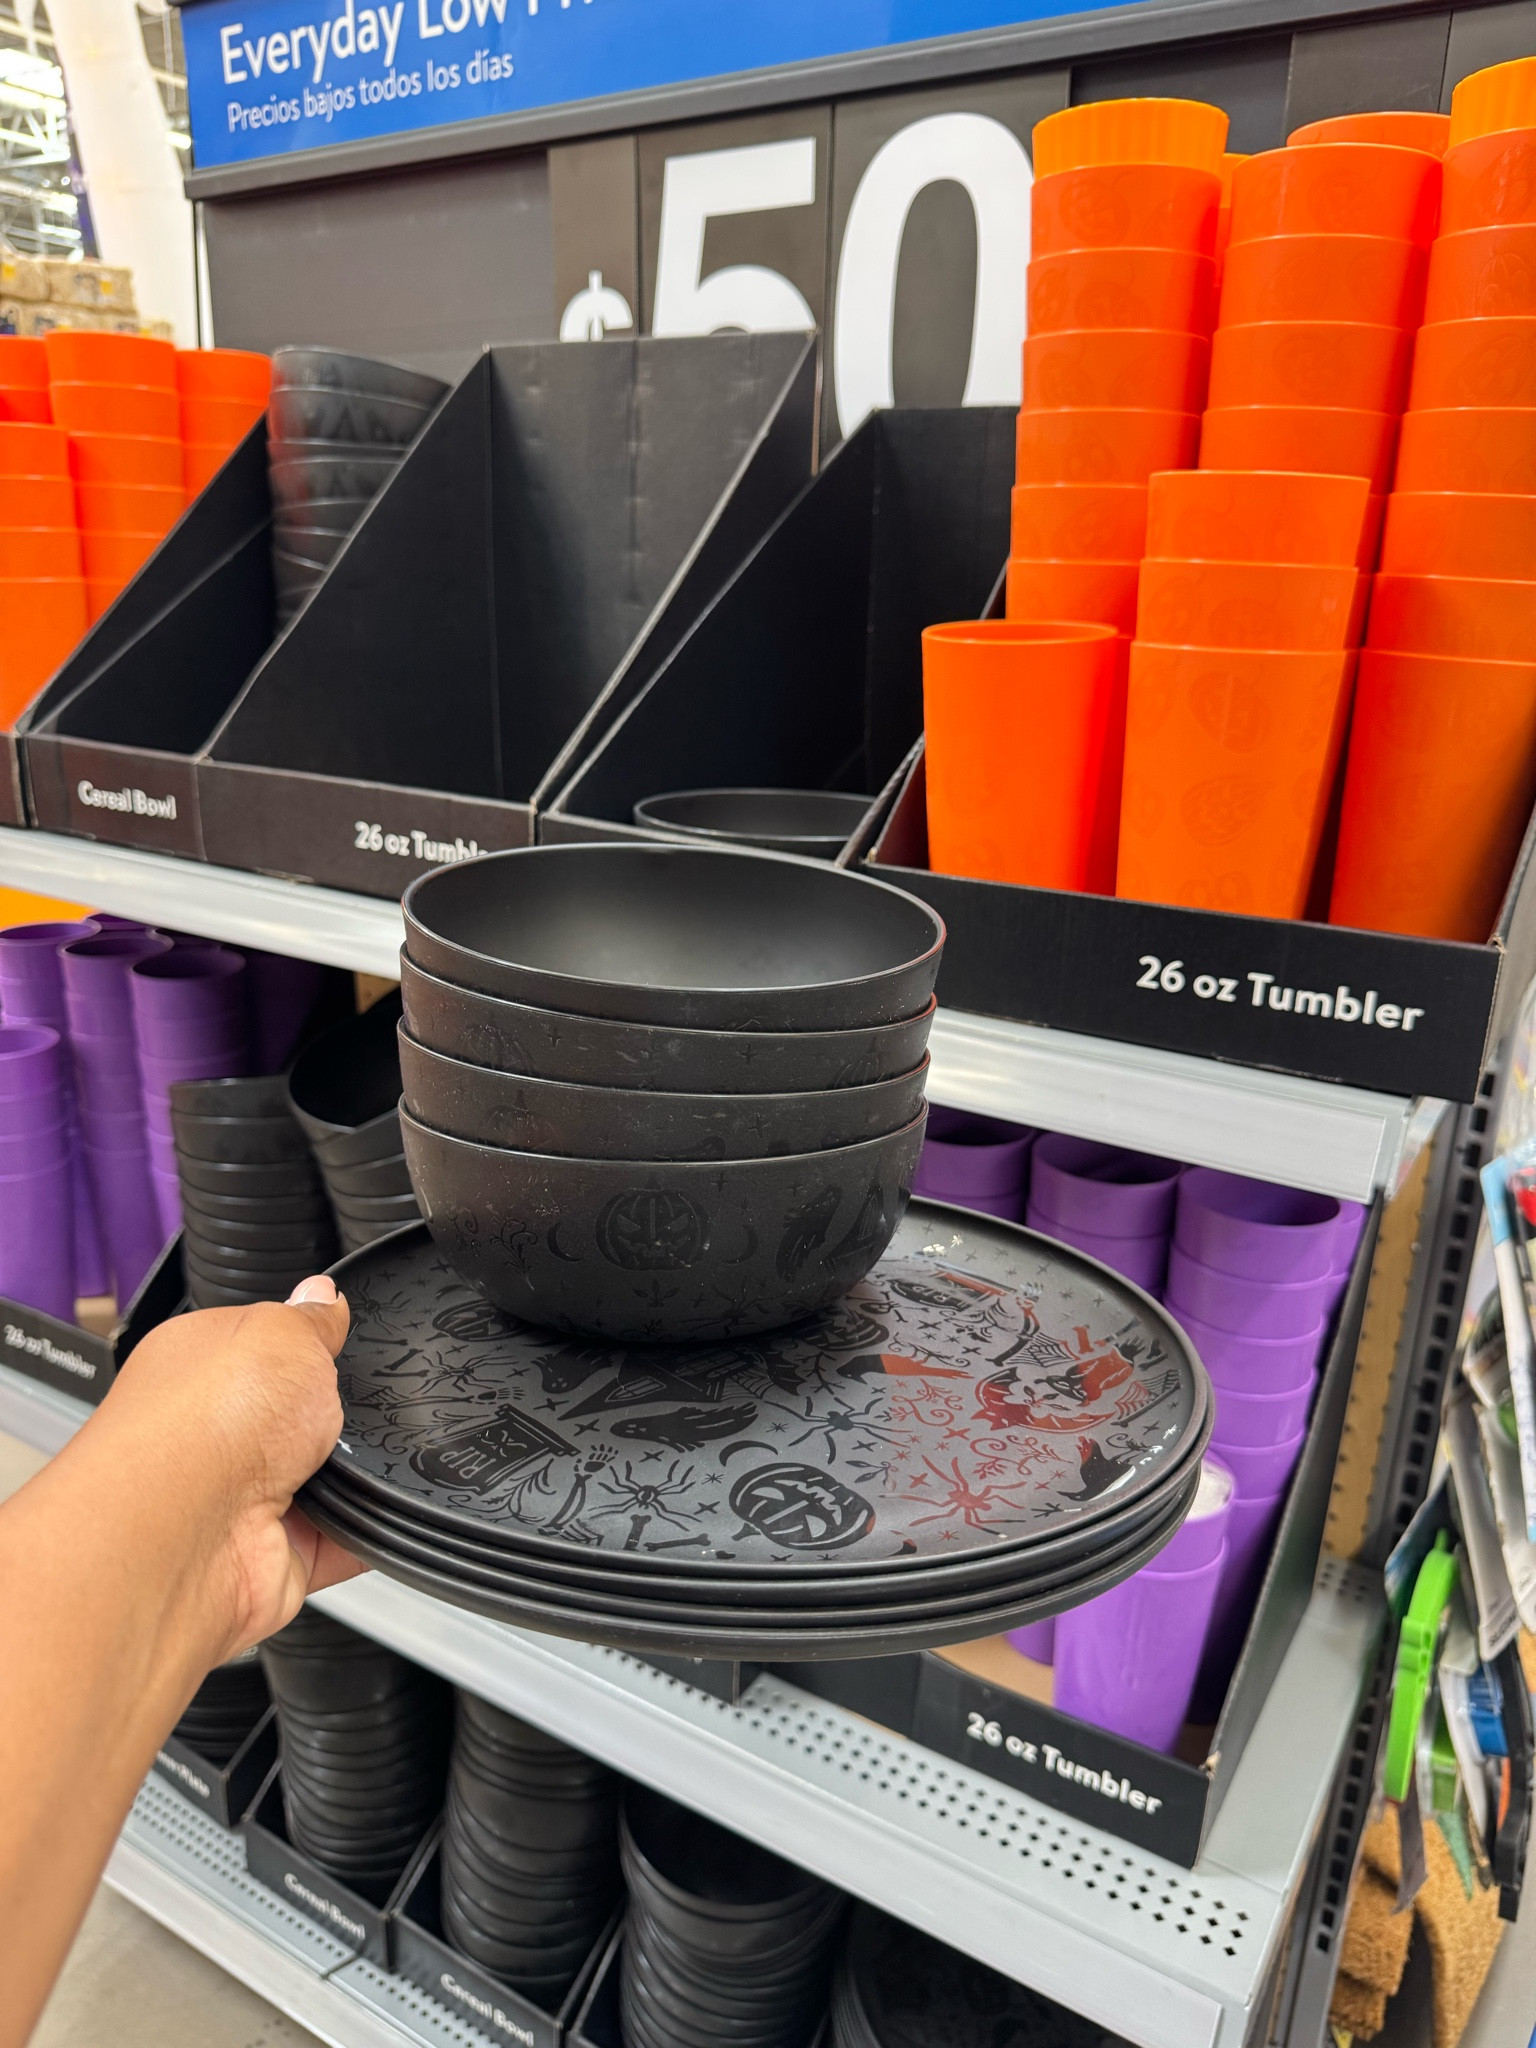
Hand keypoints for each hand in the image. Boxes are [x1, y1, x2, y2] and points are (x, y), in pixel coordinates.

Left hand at [85, 1276, 363, 1666]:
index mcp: (200, 1366)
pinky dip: (361, 1531)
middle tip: (337, 1405)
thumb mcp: (280, 1332)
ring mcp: (240, 1500)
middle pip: (295, 1417)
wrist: (185, 1532)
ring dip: (349, 1471)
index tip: (338, 1337)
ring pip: (325, 1479)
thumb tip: (324, 1297)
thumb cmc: (204, 1422)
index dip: (305, 1341)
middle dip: (330, 1412)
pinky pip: (341, 1540)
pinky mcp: (271, 1556)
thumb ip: (310, 1319)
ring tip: (340, 1456)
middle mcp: (211, 1436)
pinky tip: (364, 1510)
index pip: (260, 1346)